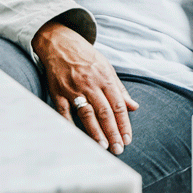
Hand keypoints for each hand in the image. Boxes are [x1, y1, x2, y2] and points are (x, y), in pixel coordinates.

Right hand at [31, 19, 138, 154]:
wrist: (60, 42)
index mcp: (105, 78)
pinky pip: (64, 112)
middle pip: (104, 112)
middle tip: (118, 149)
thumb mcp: (106, 67)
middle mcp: (90, 84)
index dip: (124, 124)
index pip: (118, 105)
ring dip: (95, 131)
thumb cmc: (85, 56)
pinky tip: (76, 137)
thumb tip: (134, 106)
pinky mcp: (58, 92)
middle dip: (112, 132)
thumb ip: (120, 89)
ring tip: (103, 146)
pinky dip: (70, 125)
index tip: (128, 139)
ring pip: (87, 113)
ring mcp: (73, 89)